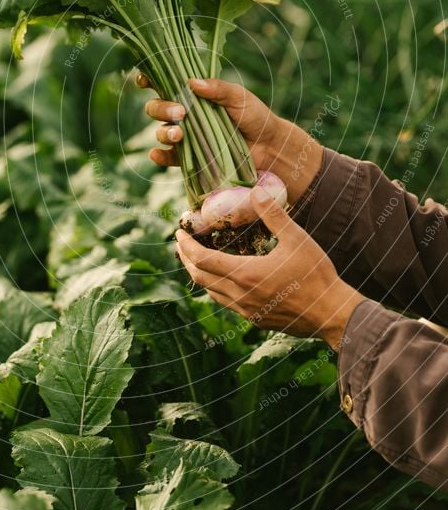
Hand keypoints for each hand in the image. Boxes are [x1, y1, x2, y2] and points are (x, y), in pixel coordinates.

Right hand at [138, 75, 322, 203]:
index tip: (146, 80)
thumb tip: (192, 82)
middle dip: (161, 108)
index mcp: (193, 94)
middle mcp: (184, 114)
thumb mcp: (239, 97)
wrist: (269, 147)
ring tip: (179, 135)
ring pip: (160, 132)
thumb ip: (218, 88)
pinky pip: (168, 158)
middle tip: (181, 112)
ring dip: (164, 132)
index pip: (164, 84)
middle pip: (156, 107)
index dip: (149, 80)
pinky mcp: (189, 159)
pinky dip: (159, 157)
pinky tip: (157, 154)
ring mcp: (185, 137)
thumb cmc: (255, 116)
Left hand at [175, 186, 364, 350]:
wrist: (331, 313)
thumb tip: (255, 191)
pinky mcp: (255, 319)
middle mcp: (240, 296)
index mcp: (245, 274)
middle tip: (181, 243)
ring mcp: (246, 310)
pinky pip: (226, 302)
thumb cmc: (316, 274)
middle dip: (187, 259)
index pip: (202, 260)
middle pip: (200, 277)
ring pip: (211, 292)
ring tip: (196, 258)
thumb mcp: (297, 239)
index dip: (186, 246)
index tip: (177, 233)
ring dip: (200, 274)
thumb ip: (273, 215)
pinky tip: (223, 278)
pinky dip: (216, 287)